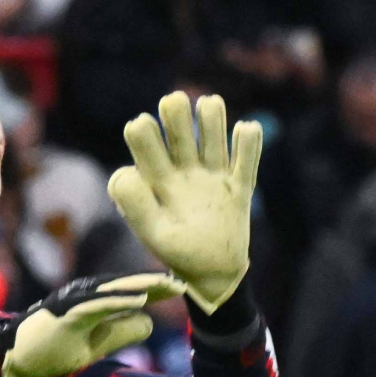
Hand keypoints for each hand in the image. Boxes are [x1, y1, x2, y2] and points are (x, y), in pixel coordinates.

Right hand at [0, 273, 186, 376]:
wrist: (14, 358)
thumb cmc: (51, 349)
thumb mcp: (94, 346)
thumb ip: (119, 333)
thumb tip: (150, 321)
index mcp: (94, 302)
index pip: (130, 293)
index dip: (155, 290)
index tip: (182, 289)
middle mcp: (85, 296)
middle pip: (126, 286)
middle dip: (155, 284)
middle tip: (183, 282)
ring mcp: (75, 302)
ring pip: (113, 290)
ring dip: (140, 286)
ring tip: (167, 285)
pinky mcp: (66, 313)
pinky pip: (96, 306)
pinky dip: (117, 302)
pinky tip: (139, 300)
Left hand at [108, 92, 261, 313]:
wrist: (212, 275)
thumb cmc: (178, 254)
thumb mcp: (153, 234)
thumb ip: (136, 206)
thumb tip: (126, 172)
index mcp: (159, 181)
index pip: (149, 150)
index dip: (144, 135)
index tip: (140, 125)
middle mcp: (185, 174)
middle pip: (181, 137)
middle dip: (177, 118)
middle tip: (173, 101)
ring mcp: (213, 179)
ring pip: (213, 142)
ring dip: (211, 122)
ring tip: (208, 103)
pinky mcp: (238, 189)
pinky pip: (246, 163)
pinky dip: (249, 145)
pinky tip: (245, 128)